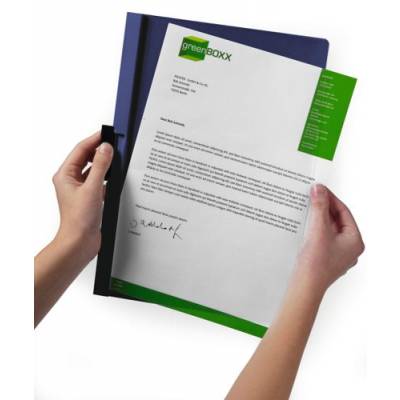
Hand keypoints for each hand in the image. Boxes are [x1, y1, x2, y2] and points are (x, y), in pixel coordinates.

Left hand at [52, 132, 113, 262]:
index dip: (93, 140)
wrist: (80, 242)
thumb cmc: (79, 220)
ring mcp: (80, 189)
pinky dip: (107, 177)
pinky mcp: (89, 197)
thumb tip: (105, 148)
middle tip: (114, 143)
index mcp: (65, 175)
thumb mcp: (92, 189)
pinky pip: (98, 181)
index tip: (106, 133)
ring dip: (104, 164)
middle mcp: (71, 181)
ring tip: (116, 158)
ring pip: (93, 170)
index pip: (80, 150)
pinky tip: (115, 177)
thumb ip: (100, 166)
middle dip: (99, 150)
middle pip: (86, 158)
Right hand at [296, 184, 364, 295]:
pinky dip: (315, 229)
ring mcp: (337, 254)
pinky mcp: (325, 258)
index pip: (344, 212)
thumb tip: (319, 190)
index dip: (331, 199)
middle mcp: (349, 248)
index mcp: (354, 241)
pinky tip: (305, 225)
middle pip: (337, 220)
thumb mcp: (318, 230)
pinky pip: (322, 238)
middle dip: (324, 208)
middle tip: (312, 197)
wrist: (305, 286)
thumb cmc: (316, 265)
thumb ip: (319, 208)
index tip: (320, 190)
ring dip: (318, 218)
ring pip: (329, 229)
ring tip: (307, 209)